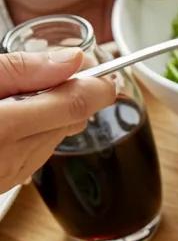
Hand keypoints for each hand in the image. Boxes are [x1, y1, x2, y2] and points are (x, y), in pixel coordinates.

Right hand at [0, 49, 115, 192]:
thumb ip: (22, 70)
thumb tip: (72, 60)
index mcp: (5, 126)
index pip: (75, 106)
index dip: (98, 85)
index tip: (106, 71)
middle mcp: (16, 156)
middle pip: (73, 121)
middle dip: (75, 94)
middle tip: (62, 71)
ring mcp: (16, 172)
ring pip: (60, 135)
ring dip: (56, 112)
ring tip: (31, 93)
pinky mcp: (13, 180)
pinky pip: (40, 149)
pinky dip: (38, 129)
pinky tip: (17, 117)